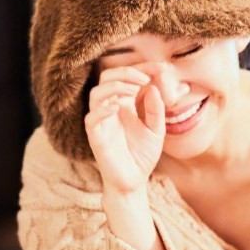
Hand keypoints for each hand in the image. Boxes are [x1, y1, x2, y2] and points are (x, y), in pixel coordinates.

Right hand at [85, 66, 165, 193]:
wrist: (134, 181)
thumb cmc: (143, 155)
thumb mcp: (157, 130)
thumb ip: (156, 109)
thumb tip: (153, 87)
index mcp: (125, 103)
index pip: (126, 77)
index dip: (140, 69)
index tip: (159, 68)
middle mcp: (110, 108)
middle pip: (106, 77)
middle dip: (124, 72)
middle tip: (144, 79)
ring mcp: (102, 121)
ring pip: (96, 93)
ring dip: (114, 86)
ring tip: (132, 91)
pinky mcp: (95, 136)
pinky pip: (91, 118)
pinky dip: (102, 109)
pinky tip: (118, 107)